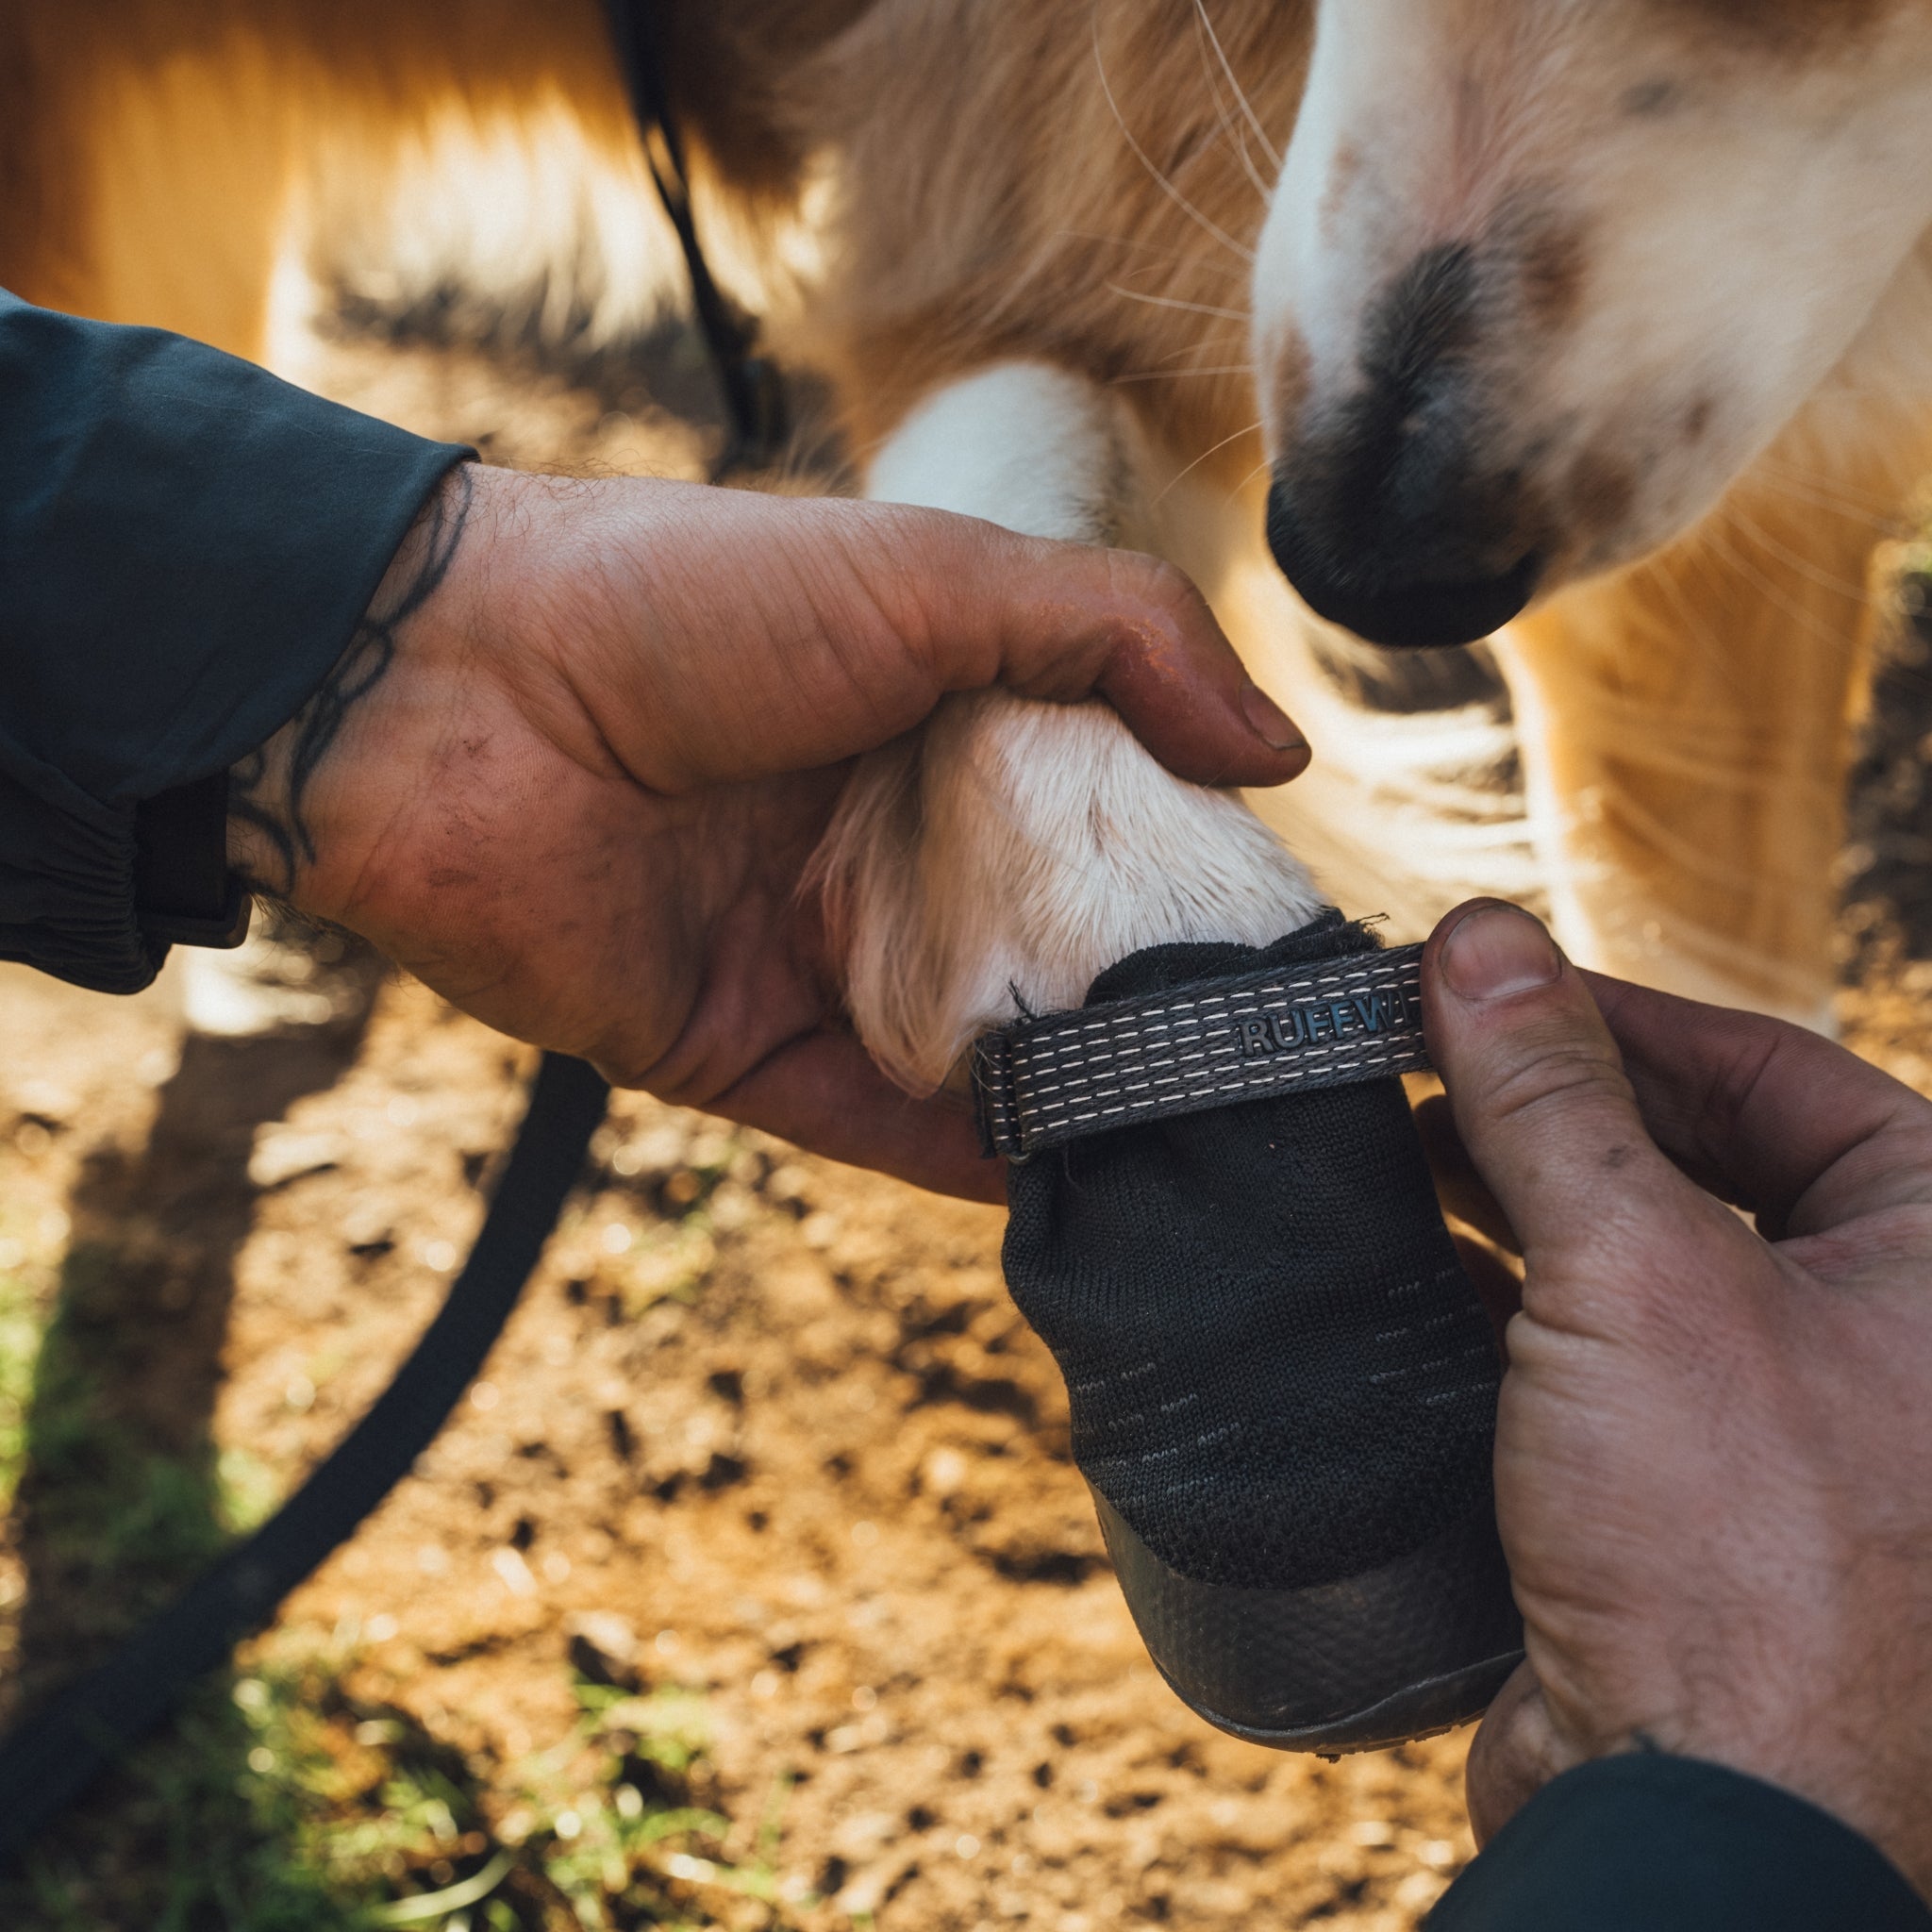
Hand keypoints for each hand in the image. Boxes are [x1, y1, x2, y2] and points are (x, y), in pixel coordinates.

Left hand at [227, 464, 1308, 1200]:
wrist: (449, 692)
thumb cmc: (690, 604)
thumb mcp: (934, 575)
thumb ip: (1116, 636)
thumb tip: (1275, 753)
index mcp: (944, 728)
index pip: (1107, 814)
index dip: (1198, 868)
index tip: (1305, 932)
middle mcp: (893, 850)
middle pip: (1053, 947)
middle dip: (1155, 1002)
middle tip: (1288, 1069)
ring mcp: (823, 959)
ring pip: (982, 1054)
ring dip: (1084, 1098)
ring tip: (1216, 1152)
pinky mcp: (746, 1054)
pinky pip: (880, 1130)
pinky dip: (973, 1165)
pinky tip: (1085, 1194)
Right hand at [1421, 900, 1931, 1897]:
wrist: (1698, 1812)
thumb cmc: (1733, 1549)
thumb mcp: (1635, 1272)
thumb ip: (1551, 1096)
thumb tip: (1478, 942)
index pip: (1770, 1068)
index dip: (1615, 1011)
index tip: (1485, 977)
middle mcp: (1889, 1329)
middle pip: (1704, 1152)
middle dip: (1556, 1105)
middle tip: (1422, 1056)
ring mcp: (1796, 1414)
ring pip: (1647, 1251)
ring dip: (1525, 1193)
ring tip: (1398, 1143)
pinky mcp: (1703, 1487)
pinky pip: (1610, 1347)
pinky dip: (1518, 1294)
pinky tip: (1417, 1261)